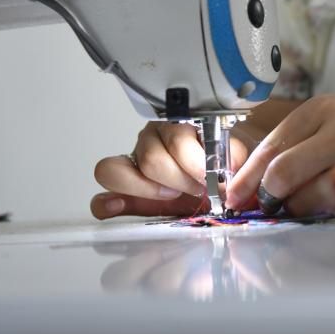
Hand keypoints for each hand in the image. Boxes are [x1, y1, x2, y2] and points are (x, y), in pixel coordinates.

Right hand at [90, 121, 254, 219]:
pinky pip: (100, 198)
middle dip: (179, 180)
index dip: (193, 162)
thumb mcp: (234, 159)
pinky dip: (108, 204)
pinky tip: (120, 206)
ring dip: (148, 189)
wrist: (218, 186)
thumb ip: (234, 157)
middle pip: (150, 159)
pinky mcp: (121, 194)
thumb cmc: (222, 169)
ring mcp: (131, 165)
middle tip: (199, 189)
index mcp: (177, 126)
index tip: (208, 178)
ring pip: (116, 170)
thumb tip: (229, 165)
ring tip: (171, 196)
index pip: (176, 137)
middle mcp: (150, 141)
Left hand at [226, 94, 334, 215]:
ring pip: (308, 194)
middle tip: (267, 203)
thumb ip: (285, 149)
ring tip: (303, 200)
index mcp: (320, 109)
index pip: (271, 146)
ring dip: (296, 206)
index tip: (233, 197)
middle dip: (267, 194)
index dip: (246, 177)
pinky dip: (320, 209)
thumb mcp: (320, 125)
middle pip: (284, 171)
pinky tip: (322, 203)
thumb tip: (243, 186)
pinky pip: (334, 205)